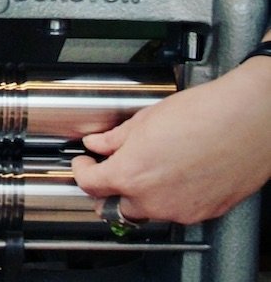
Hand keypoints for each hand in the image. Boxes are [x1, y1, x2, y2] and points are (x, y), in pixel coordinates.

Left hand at [72, 55, 270, 224]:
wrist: (247, 122)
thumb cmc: (202, 115)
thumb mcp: (144, 120)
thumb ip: (115, 138)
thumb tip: (98, 143)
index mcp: (130, 174)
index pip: (89, 185)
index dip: (81, 170)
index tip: (83, 163)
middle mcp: (154, 200)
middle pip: (117, 205)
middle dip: (111, 188)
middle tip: (113, 168)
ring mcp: (180, 210)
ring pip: (149, 211)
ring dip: (141, 194)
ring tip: (150, 167)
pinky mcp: (205, 213)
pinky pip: (177, 211)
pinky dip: (170, 197)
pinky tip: (176, 173)